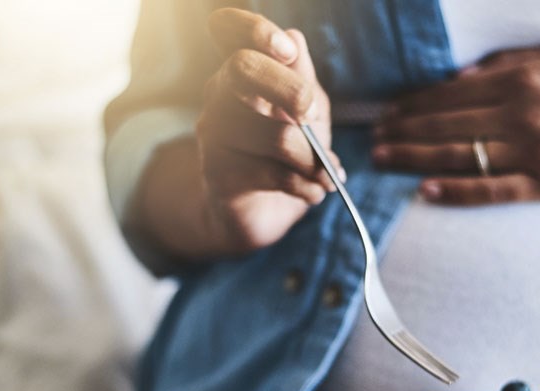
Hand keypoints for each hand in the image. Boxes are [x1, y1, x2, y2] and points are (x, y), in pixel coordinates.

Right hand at [198, 9, 341, 251]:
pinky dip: (307, 186)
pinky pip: (274, 173)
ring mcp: (212, 132)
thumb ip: (303, 78)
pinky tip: (315, 193)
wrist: (262, 212)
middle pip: (244, 68)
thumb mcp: (306, 112)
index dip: (254, 30)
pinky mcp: (217, 172)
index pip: (229, 29)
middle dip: (292, 90)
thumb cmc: (287, 154)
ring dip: (313, 160)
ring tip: (326, 175)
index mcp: (242, 69)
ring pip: (274, 134)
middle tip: (312, 117)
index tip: (287, 51)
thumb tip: (295, 38)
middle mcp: (219, 93)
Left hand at [372, 45, 539, 204]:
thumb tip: (464, 74)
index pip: (453, 92)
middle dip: (404, 129)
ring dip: (415, 156)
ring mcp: (535, 150)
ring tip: (385, 159)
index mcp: (525, 77)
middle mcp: (524, 111)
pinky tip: (426, 190)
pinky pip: (492, 189)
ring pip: (460, 153)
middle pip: (447, 122)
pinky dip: (457, 190)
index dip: (415, 103)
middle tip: (373, 138)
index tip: (389, 111)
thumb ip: (513, 62)